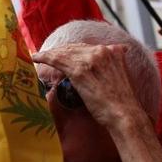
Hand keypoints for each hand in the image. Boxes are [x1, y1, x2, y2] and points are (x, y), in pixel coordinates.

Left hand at [31, 43, 145, 129]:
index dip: (71, 50)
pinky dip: (45, 57)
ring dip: (49, 54)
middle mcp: (102, 51)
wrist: (124, 115)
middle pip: (74, 47)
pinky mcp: (80, 71)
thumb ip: (111, 65)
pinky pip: (58, 60)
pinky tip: (37, 57)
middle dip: (59, 51)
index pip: (86, 46)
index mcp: (112, 51)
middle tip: (47, 55)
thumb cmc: (121, 102)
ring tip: (40, 57)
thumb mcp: (119, 76)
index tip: (63, 53)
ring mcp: (91, 60)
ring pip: (64, 52)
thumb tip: (104, 65)